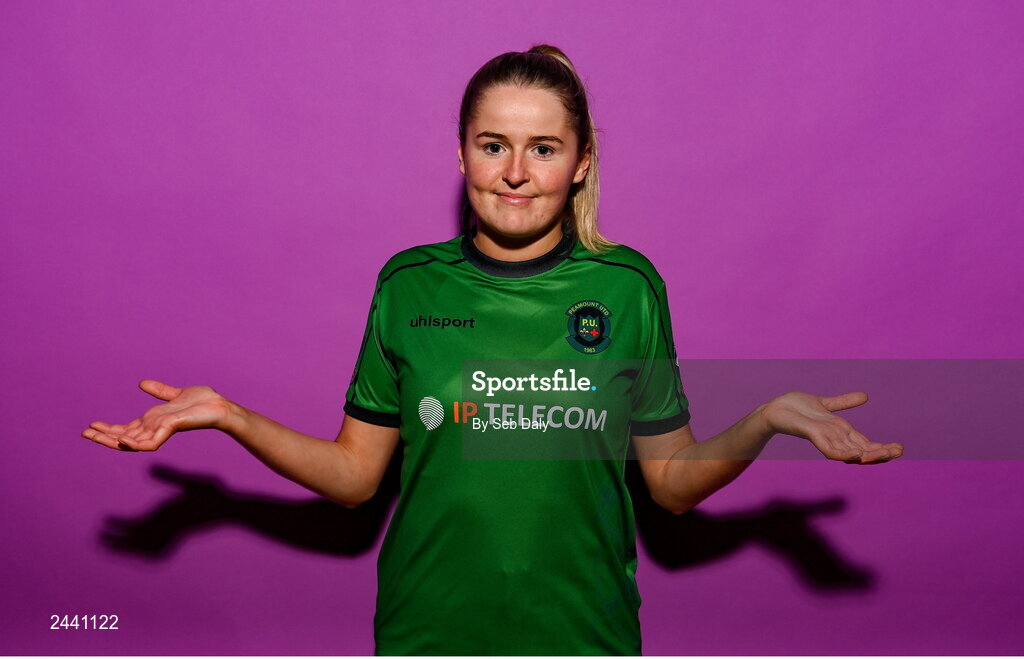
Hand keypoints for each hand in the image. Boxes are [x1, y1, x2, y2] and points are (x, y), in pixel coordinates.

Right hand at [82, 380, 231, 451]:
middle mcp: (154, 429)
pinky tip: (122, 439)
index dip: (109, 428)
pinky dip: (135, 443)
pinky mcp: (170, 430)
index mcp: (153, 422)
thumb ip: (159, 391)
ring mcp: (161, 431)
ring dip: (111, 440)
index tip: (91, 425)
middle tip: (84, 432)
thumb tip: (142, 384)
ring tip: (92, 435)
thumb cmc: (202, 402)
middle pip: (123, 437)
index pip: (125, 429)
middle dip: (103, 436)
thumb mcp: (175, 394)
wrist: (219, 406)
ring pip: (131, 442)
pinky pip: (149, 443)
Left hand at [759, 391, 902, 463]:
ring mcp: (824, 438)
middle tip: (900, 451)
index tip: (900, 448)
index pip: (865, 443)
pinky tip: (856, 455)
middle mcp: (834, 438)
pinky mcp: (812, 435)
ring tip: (886, 454)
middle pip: (862, 450)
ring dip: (868, 454)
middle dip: (881, 452)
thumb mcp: (826, 404)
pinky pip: (830, 450)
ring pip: (850, 452)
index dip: (882, 447)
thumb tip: (865, 396)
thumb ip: (844, 402)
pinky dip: (843, 454)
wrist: (774, 409)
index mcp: (840, 432)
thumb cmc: (797, 409)